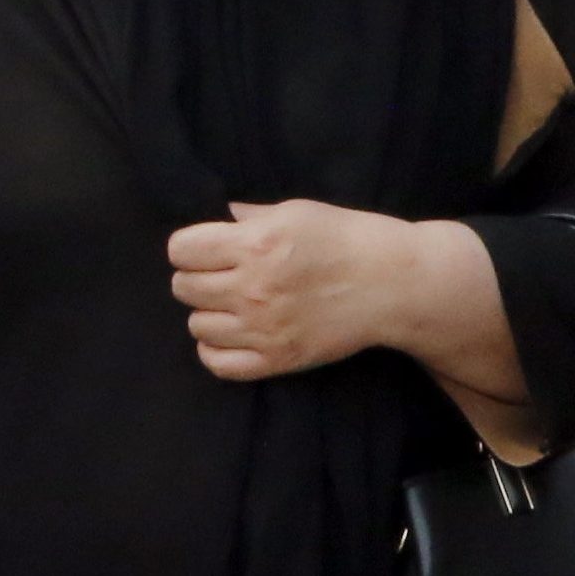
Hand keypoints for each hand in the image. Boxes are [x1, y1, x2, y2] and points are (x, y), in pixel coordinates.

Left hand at [167, 199, 439, 381]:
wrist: (393, 285)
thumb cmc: (347, 239)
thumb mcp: (296, 212)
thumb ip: (251, 216)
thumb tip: (221, 216)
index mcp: (256, 244)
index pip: (181, 250)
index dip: (188, 247)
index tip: (204, 248)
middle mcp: (253, 288)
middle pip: (183, 288)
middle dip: (197, 278)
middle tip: (220, 275)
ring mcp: (264, 328)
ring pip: (197, 325)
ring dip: (209, 313)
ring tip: (232, 303)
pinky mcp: (278, 359)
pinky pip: (218, 363)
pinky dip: (216, 349)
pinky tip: (232, 334)